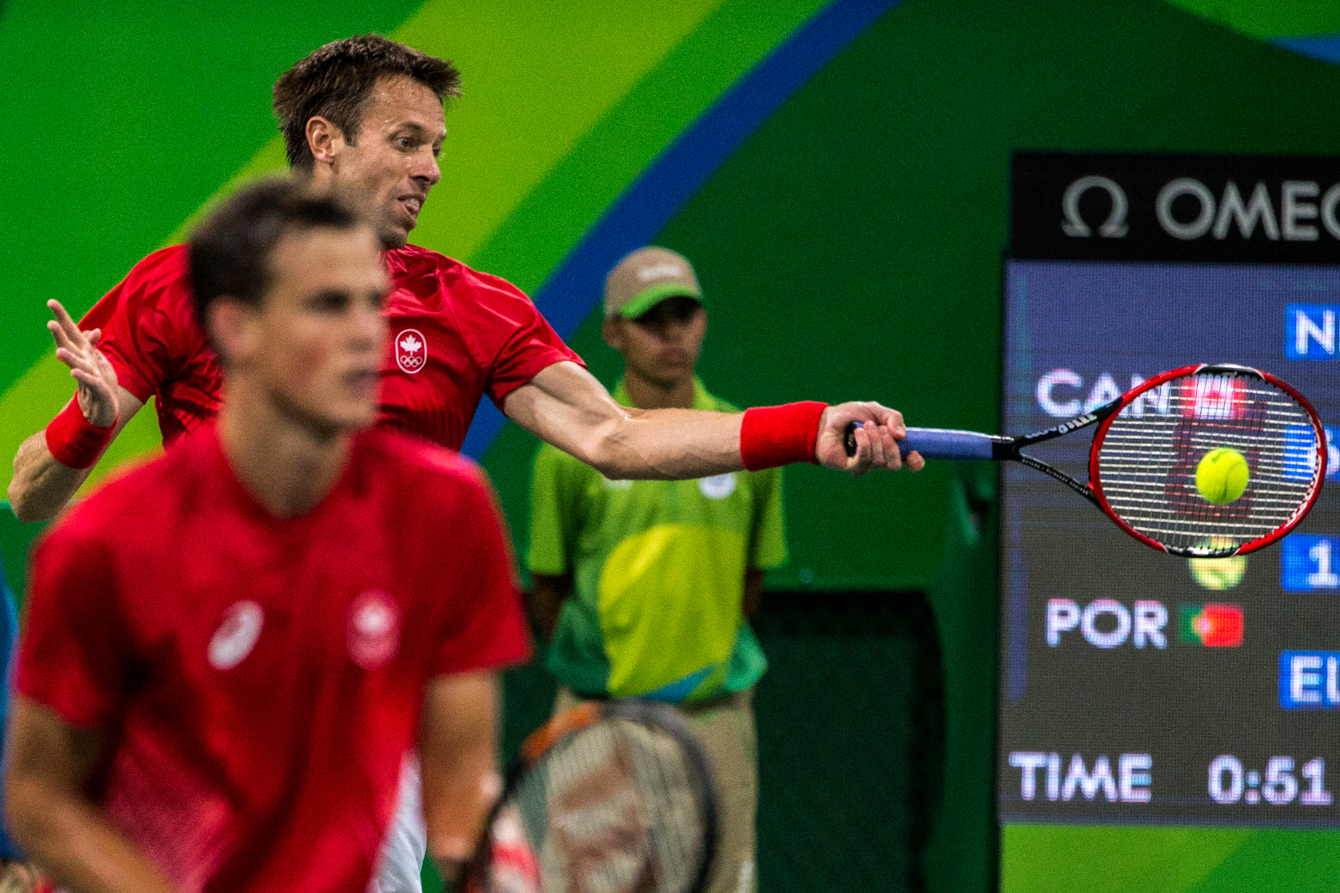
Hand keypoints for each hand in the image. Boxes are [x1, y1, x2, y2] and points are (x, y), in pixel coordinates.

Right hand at [47, 299, 119, 427]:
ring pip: (77, 366)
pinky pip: (90, 383)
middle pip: (69, 347)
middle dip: (60, 336)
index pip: (71, 334)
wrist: (103, 410)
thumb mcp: (98, 362)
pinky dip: (83, 377)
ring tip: (58, 352)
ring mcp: (88, 377)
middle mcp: (82, 364)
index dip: (62, 318)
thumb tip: (93, 329)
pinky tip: (74, 372)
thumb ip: (92, 346)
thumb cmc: (100, 384)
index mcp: (83, 355)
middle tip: (50, 323)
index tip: (51, 302)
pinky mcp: (98, 390)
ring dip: (68, 359)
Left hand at [816, 401, 924, 475]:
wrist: (825, 420)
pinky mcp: (851, 467)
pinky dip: (864, 444)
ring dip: (874, 440)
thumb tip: (901, 435)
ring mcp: (865, 465)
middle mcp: (879, 459)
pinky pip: (865, 460)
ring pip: (880, 461)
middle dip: (890, 445)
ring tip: (864, 426)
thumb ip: (892, 418)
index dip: (915, 462)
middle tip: (880, 428)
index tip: (914, 453)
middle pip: (895, 464)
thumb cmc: (850, 416)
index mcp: (889, 447)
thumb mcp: (874, 410)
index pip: (909, 463)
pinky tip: (857, 433)